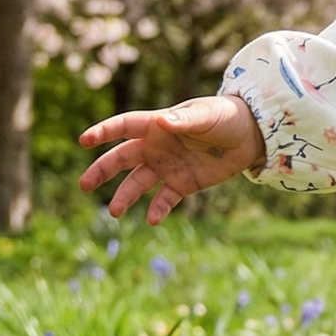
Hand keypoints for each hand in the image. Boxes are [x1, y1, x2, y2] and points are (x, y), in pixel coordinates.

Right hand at [78, 95, 265, 225]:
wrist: (250, 135)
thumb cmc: (226, 116)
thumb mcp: (206, 115)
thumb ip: (183, 120)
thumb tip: (161, 121)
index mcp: (157, 126)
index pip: (124, 127)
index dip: (104, 132)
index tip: (84, 140)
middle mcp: (157, 147)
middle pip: (122, 159)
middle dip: (102, 171)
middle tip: (84, 185)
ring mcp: (168, 166)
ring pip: (138, 183)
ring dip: (125, 196)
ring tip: (114, 212)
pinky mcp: (183, 184)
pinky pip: (165, 199)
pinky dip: (158, 209)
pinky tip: (153, 220)